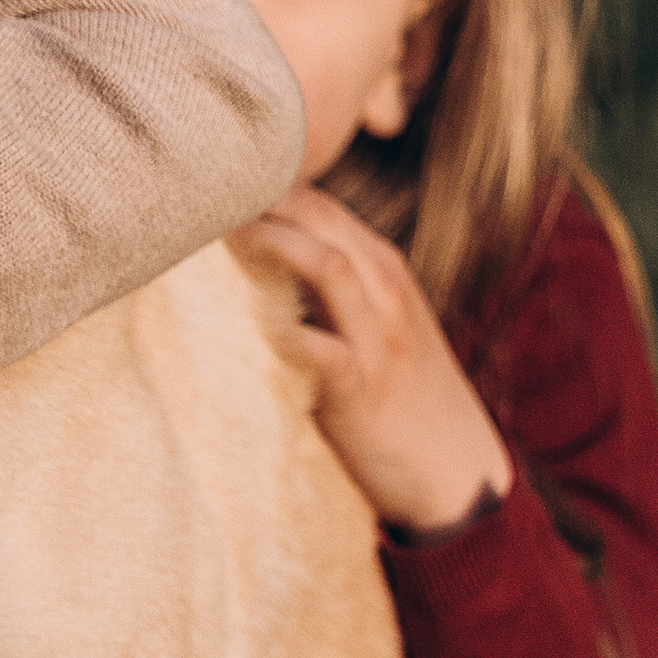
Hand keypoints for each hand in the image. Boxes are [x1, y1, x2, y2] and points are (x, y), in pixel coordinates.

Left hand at [233, 183, 512, 536]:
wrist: (456, 471)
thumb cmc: (403, 392)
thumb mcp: (380, 322)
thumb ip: (332, 287)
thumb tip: (253, 257)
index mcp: (384, 269)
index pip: (320, 203)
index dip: (264, 187)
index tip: (214, 186)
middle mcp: (385, 290)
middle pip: (318, 216)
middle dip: (259, 201)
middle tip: (201, 200)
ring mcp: (378, 336)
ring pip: (326, 263)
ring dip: (269, 244)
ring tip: (216, 241)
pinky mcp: (360, 387)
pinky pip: (315, 345)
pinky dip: (277, 328)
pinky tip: (239, 321)